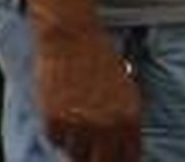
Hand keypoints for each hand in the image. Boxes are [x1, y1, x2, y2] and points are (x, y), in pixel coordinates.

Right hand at [35, 17, 141, 161]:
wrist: (71, 35)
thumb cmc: (98, 58)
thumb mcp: (126, 92)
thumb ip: (126, 122)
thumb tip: (122, 147)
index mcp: (130, 122)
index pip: (128, 160)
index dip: (117, 161)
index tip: (107, 157)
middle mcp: (107, 127)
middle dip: (96, 160)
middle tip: (88, 153)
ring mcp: (80, 124)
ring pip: (76, 155)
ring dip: (74, 145)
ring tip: (72, 128)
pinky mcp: (54, 118)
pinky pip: (55, 139)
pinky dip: (55, 132)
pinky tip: (58, 114)